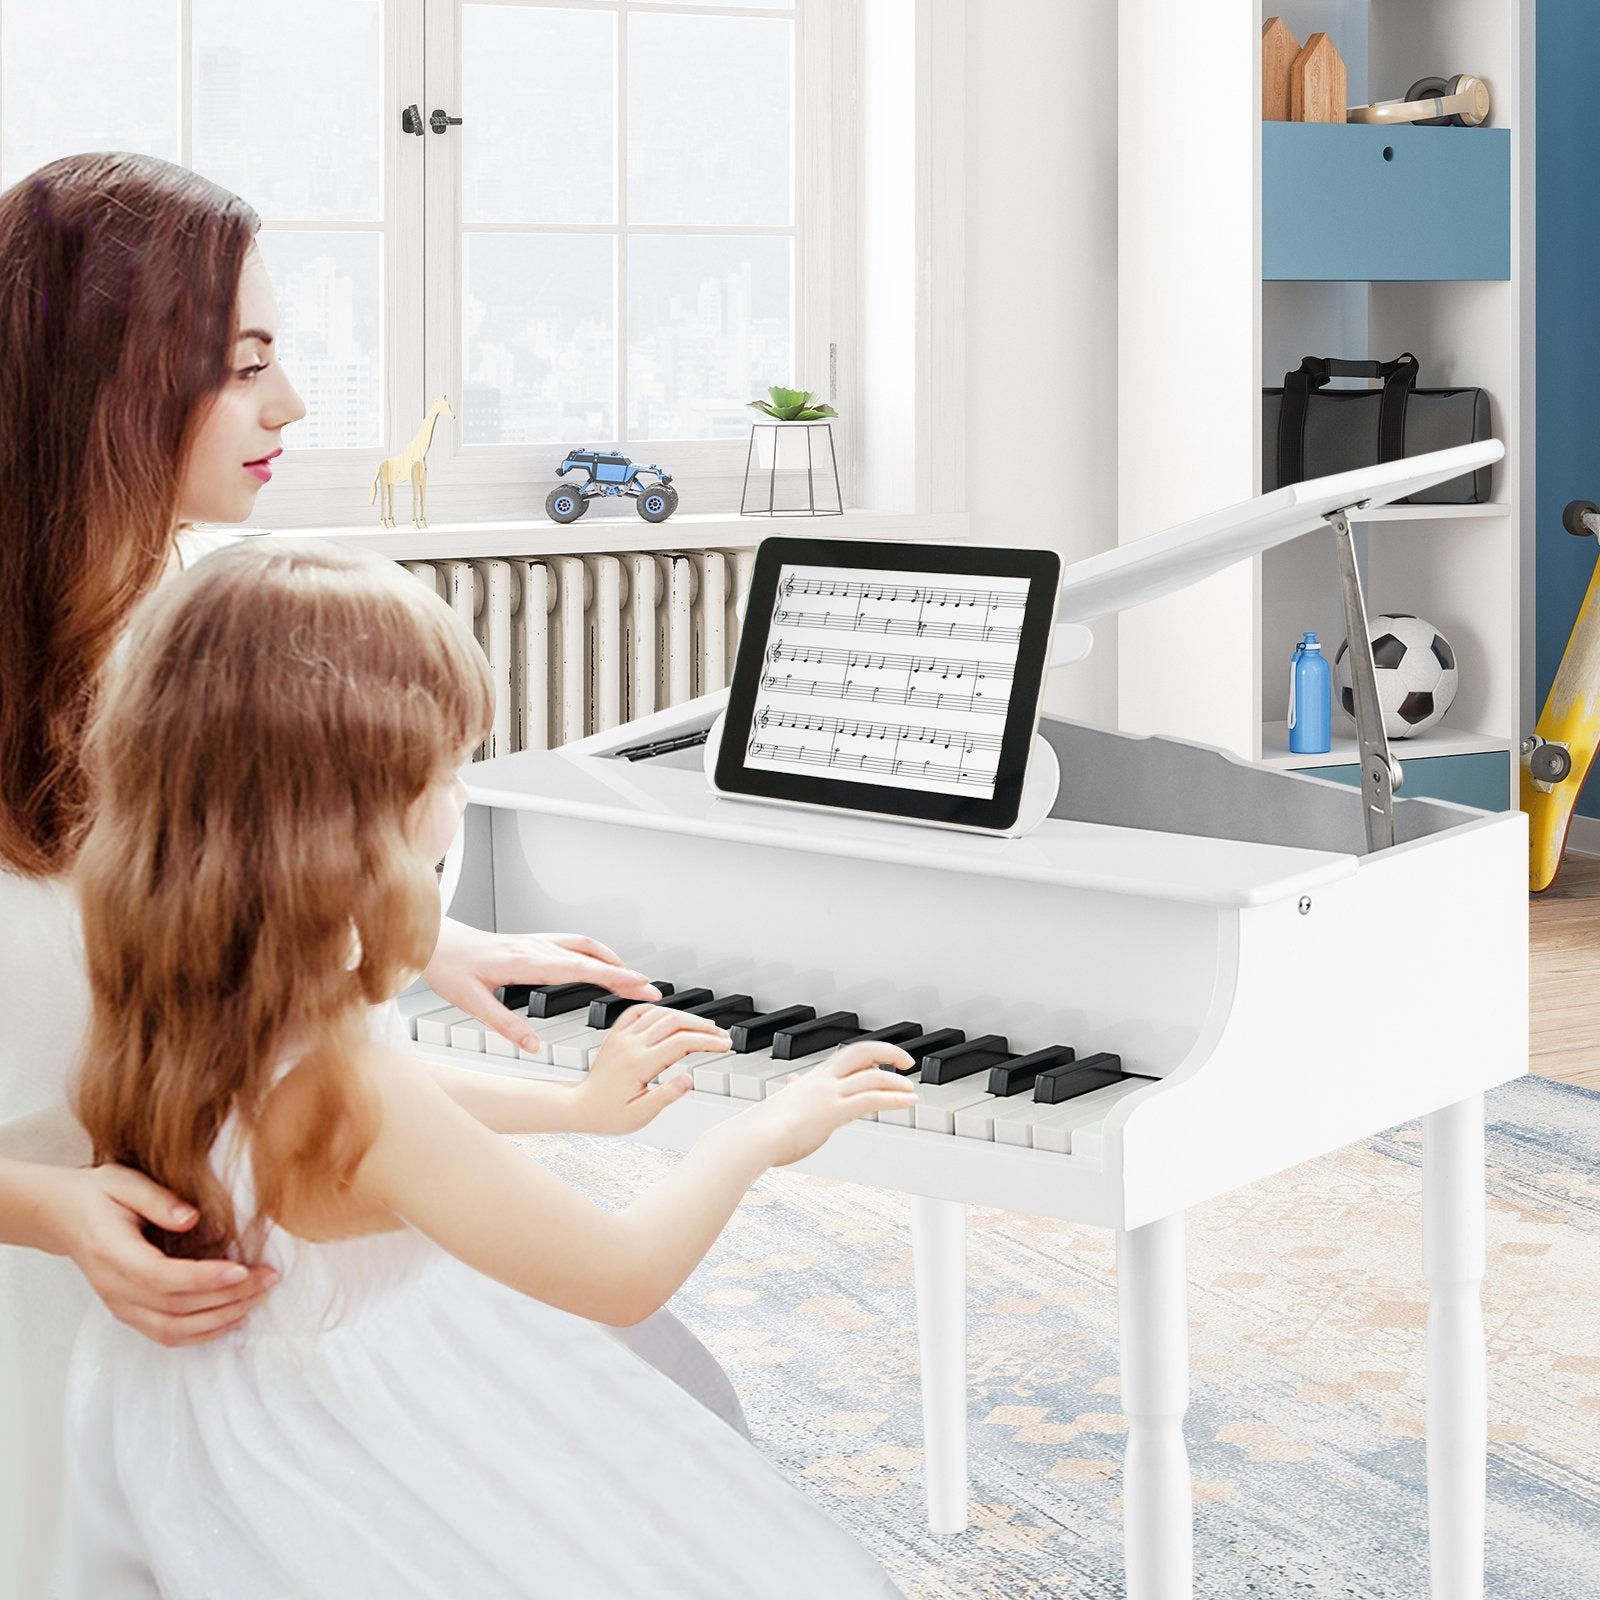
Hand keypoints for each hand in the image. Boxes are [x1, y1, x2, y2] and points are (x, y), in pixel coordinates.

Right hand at [51, 1165, 276, 1347]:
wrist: (64, 1216)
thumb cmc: (97, 1195)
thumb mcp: (124, 1182)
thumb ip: (158, 1200)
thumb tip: (192, 1218)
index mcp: (112, 1253)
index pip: (161, 1277)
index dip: (204, 1279)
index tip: (243, 1269)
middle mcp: (114, 1287)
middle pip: (174, 1307)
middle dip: (227, 1297)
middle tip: (267, 1278)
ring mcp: (119, 1304)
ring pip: (172, 1329)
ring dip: (220, 1319)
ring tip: (258, 1297)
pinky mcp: (128, 1311)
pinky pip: (165, 1334)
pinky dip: (200, 1333)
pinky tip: (231, 1319)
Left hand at [423, 918, 659, 1053]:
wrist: (433, 940)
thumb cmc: (449, 968)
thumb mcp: (472, 1003)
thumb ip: (506, 1026)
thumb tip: (535, 1046)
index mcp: (526, 963)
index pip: (580, 969)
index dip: (614, 978)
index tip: (640, 985)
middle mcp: (535, 948)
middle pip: (592, 957)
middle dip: (625, 973)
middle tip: (651, 989)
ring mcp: (536, 941)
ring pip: (585, 945)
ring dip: (613, 960)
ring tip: (633, 979)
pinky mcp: (532, 941)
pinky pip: (572, 942)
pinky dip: (594, 952)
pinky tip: (599, 961)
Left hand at [573, 1006, 731, 1133]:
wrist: (578, 1107)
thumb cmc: (607, 1115)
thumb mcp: (640, 1115)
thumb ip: (666, 1096)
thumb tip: (689, 1079)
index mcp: (639, 1064)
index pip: (682, 1043)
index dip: (708, 1042)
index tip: (725, 1045)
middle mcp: (631, 1045)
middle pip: (675, 1022)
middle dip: (703, 1026)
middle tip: (721, 1036)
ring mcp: (622, 1036)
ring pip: (660, 1013)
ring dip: (686, 1016)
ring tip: (704, 1028)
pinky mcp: (616, 1034)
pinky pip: (638, 1011)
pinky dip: (658, 1008)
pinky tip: (671, 1014)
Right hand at [735, 1041, 915, 1167]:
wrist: (753, 1137)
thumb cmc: (762, 1128)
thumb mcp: (782, 1104)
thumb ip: (793, 1092)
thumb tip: (792, 1083)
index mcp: (812, 1079)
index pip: (846, 1057)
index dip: (868, 1057)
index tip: (882, 1063)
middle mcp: (823, 1081)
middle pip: (861, 1051)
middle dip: (887, 1053)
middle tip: (905, 1061)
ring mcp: (829, 1094)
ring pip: (872, 1077)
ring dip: (898, 1083)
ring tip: (912, 1091)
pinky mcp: (834, 1111)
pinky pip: (872, 1099)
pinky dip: (895, 1098)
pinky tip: (909, 1102)